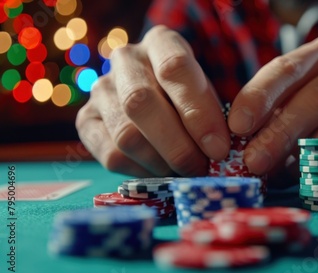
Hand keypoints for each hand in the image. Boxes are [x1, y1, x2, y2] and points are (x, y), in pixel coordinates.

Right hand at [76, 26, 229, 176]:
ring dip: (160, 162)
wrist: (158, 101)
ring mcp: (100, 89)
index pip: (174, 68)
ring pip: (126, 134)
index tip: (217, 147)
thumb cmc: (189, 98)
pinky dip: (141, 171)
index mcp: (161, 42)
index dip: (198, 112)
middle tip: (199, 168)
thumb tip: (216, 150)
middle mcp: (125, 59)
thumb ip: (212, 115)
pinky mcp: (86, 121)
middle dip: (177, 145)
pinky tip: (161, 172)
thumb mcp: (207, 96)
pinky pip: (112, 155)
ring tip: (183, 171)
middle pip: (140, 102)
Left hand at [228, 35, 317, 178]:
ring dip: (307, 157)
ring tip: (283, 176)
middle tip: (254, 162)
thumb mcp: (299, 95)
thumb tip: (242, 144)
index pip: (288, 68)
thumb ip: (274, 112)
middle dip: (280, 133)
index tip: (237, 126)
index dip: (260, 97)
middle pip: (316, 98)